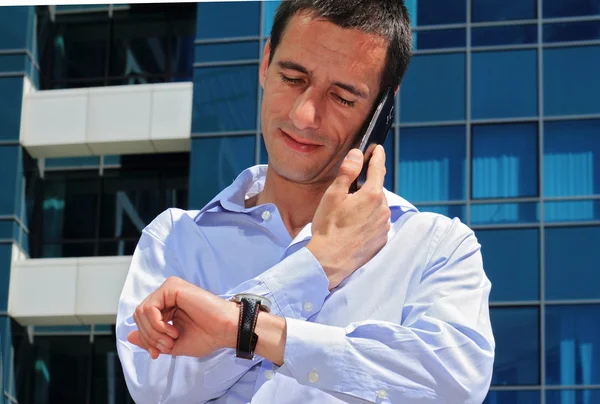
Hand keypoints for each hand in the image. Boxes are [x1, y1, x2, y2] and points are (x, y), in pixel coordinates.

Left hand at [127, 277, 238, 358]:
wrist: (225, 330)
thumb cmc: (206, 336)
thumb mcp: (172, 344)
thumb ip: (151, 339)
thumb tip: (129, 336)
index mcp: (167, 305)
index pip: (142, 321)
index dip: (146, 339)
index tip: (159, 352)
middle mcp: (166, 295)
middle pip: (138, 316)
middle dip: (149, 337)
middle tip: (167, 345)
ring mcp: (169, 289)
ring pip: (141, 312)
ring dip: (154, 332)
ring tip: (172, 338)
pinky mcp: (172, 287)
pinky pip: (150, 308)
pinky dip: (157, 324)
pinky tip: (173, 330)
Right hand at [307, 145, 390, 289]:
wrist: (329, 261)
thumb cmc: (328, 228)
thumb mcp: (333, 195)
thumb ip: (347, 172)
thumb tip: (357, 155)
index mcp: (372, 195)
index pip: (378, 169)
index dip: (377, 156)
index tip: (378, 148)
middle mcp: (382, 210)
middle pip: (377, 189)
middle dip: (366, 187)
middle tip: (348, 193)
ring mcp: (384, 226)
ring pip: (377, 207)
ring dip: (367, 205)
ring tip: (347, 214)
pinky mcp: (381, 239)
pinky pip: (377, 223)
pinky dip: (369, 220)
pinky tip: (353, 226)